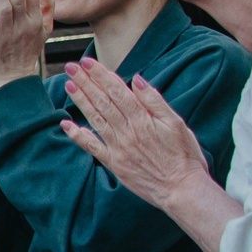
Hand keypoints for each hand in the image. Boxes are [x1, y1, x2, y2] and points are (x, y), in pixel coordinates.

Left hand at [60, 59, 211, 210]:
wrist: (182, 188)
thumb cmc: (185, 155)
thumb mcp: (176, 123)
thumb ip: (155, 101)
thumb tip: (136, 79)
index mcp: (143, 119)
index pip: (117, 91)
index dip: (101, 75)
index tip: (87, 62)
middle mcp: (127, 131)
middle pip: (103, 102)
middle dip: (85, 82)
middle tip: (70, 67)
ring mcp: (118, 148)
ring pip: (95, 119)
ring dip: (80, 101)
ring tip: (68, 85)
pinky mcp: (114, 163)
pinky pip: (92, 147)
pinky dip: (78, 135)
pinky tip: (66, 124)